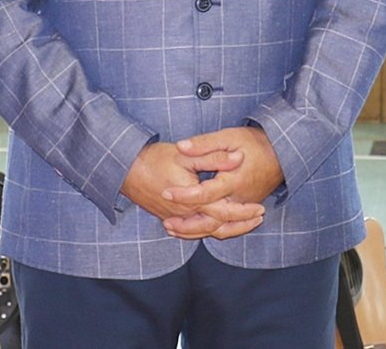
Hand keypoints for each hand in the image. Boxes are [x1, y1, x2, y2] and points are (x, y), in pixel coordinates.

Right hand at [120, 141, 254, 226]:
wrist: (125, 169)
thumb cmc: (154, 159)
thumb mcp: (187, 154)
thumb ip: (214, 157)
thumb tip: (238, 159)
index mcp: (193, 199)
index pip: (225, 211)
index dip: (244, 211)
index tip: (260, 208)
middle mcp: (185, 214)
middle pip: (217, 227)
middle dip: (240, 224)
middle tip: (258, 217)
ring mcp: (175, 218)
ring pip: (204, 232)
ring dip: (226, 229)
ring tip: (242, 225)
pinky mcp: (168, 217)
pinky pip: (191, 230)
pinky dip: (205, 231)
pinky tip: (213, 227)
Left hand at [160, 126, 282, 239]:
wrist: (282, 153)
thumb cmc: (255, 143)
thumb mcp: (229, 137)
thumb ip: (205, 143)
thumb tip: (181, 146)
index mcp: (234, 180)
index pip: (205, 193)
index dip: (184, 194)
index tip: (165, 193)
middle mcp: (239, 198)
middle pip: (211, 220)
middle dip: (187, 224)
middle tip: (166, 223)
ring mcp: (242, 206)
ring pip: (218, 228)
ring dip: (195, 231)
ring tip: (172, 229)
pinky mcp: (243, 208)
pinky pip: (225, 226)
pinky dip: (208, 230)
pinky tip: (191, 228)